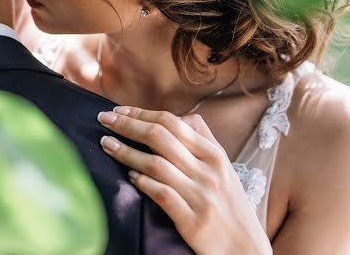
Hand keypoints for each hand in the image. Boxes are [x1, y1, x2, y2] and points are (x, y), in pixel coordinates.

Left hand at [97, 106, 271, 254]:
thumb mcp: (224, 170)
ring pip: (156, 164)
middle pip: (160, 137)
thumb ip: (203, 143)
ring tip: (106, 144)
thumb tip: (177, 119)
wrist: (246, 248)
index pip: (173, 123)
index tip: (119, 109)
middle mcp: (208, 172)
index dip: (142, 113)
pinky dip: (141, 182)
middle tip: (104, 119)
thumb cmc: (230, 206)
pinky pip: (161, 194)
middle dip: (128, 124)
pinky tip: (127, 175)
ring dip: (126, 151)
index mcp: (214, 155)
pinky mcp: (193, 221)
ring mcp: (201, 196)